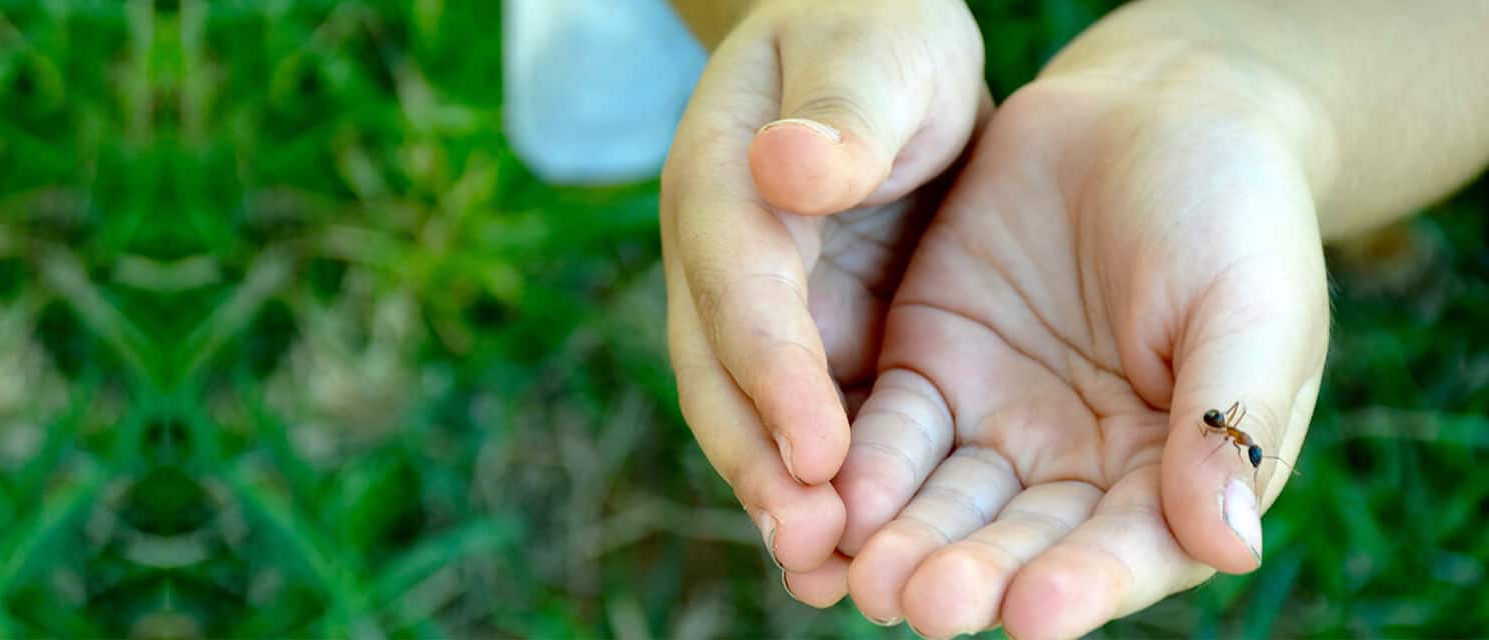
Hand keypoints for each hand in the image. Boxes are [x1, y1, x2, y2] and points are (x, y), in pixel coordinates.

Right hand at [658, 0, 987, 594]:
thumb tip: (789, 167)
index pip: (738, 280)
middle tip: (809, 546)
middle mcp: (721, 259)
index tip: (817, 447)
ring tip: (830, 579)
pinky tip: (862, 557)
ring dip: (782, 498)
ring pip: (751, 417)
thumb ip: (842, 110)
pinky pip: (805, 425)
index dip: (771, 366)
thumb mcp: (877, 51)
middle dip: (758, 463)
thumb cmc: (876, 41)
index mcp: (723, 177)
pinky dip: (823, 490)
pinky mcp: (806, 345)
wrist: (870, 61)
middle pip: (719, 371)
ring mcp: (755, 312)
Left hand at [829, 73, 1329, 637]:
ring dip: (904, 542)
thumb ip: (1227, 422)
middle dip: (973, 575)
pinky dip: (861, 470)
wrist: (1155, 108)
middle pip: (1022, 541)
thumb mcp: (1252, 304)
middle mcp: (1080, 470)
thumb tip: (1227, 548)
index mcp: (1177, 474)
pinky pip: (891, 432)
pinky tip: (830, 500)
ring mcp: (1000, 424)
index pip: (1131, 548)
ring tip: (866, 577)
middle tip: (921, 607)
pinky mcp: (931, 369)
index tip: (1036, 612)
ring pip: (946, 501)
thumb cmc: (1233, 209)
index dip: (1087, 583)